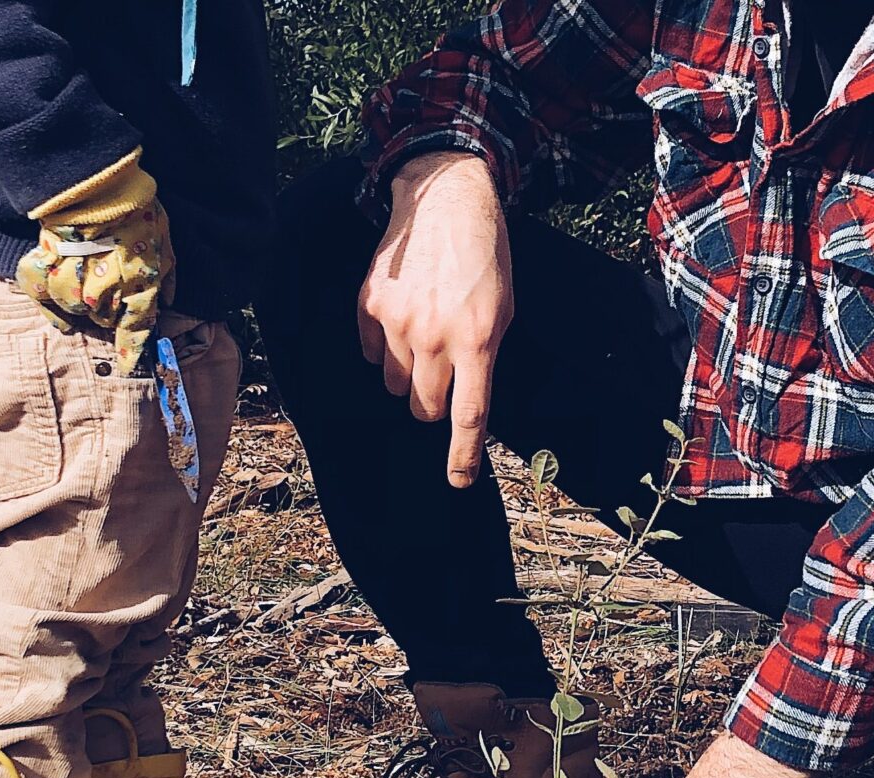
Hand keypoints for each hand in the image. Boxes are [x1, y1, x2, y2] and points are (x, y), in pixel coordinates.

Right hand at [17, 149, 174, 371]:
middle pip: (103, 321)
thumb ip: (165, 276)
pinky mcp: (46, 263)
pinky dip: (48, 303)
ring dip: (82, 304)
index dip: (131, 351)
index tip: (128, 366)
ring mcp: (72, 278)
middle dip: (109, 313)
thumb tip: (166, 301)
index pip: (134, 330)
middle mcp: (104, 289)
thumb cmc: (138, 210)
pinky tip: (57, 309)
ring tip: (87, 288)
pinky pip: (41, 294)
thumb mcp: (165, 242)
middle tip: (111, 293)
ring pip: (74, 309)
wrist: (99, 182)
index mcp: (136, 286)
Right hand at [358, 151, 513, 486]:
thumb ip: (485, 356)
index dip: (463, 454)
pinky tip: (402, 317)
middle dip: (432, 402)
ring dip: (409, 374)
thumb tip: (466, 401)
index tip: (459, 481)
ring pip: (395, 385)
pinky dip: (385, 348)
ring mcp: (397, 321)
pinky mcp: (370, 306)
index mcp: (477, 340)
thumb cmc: (484, 257)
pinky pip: (372, 354)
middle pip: (423, 407)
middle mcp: (435, 336)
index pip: (469, 414)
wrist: (445, 199)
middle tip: (442, 375)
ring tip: (424, 335)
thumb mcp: (503, 309)